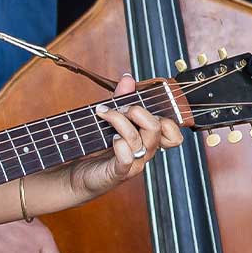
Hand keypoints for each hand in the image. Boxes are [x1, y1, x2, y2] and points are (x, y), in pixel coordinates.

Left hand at [67, 75, 185, 197]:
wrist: (78, 174)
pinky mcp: (118, 173)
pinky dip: (119, 145)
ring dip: (120, 121)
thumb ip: (122, 99)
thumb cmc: (98, 148)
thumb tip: (128, 78)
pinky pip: (127, 159)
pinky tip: (111, 139)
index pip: (173, 132)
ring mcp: (134, 163)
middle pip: (157, 128)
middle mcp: (145, 151)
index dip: (166, 119)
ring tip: (104, 114)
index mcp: (148, 139)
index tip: (141, 106)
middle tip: (120, 108)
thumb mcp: (111, 119)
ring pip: (139, 140)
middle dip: (138, 111)